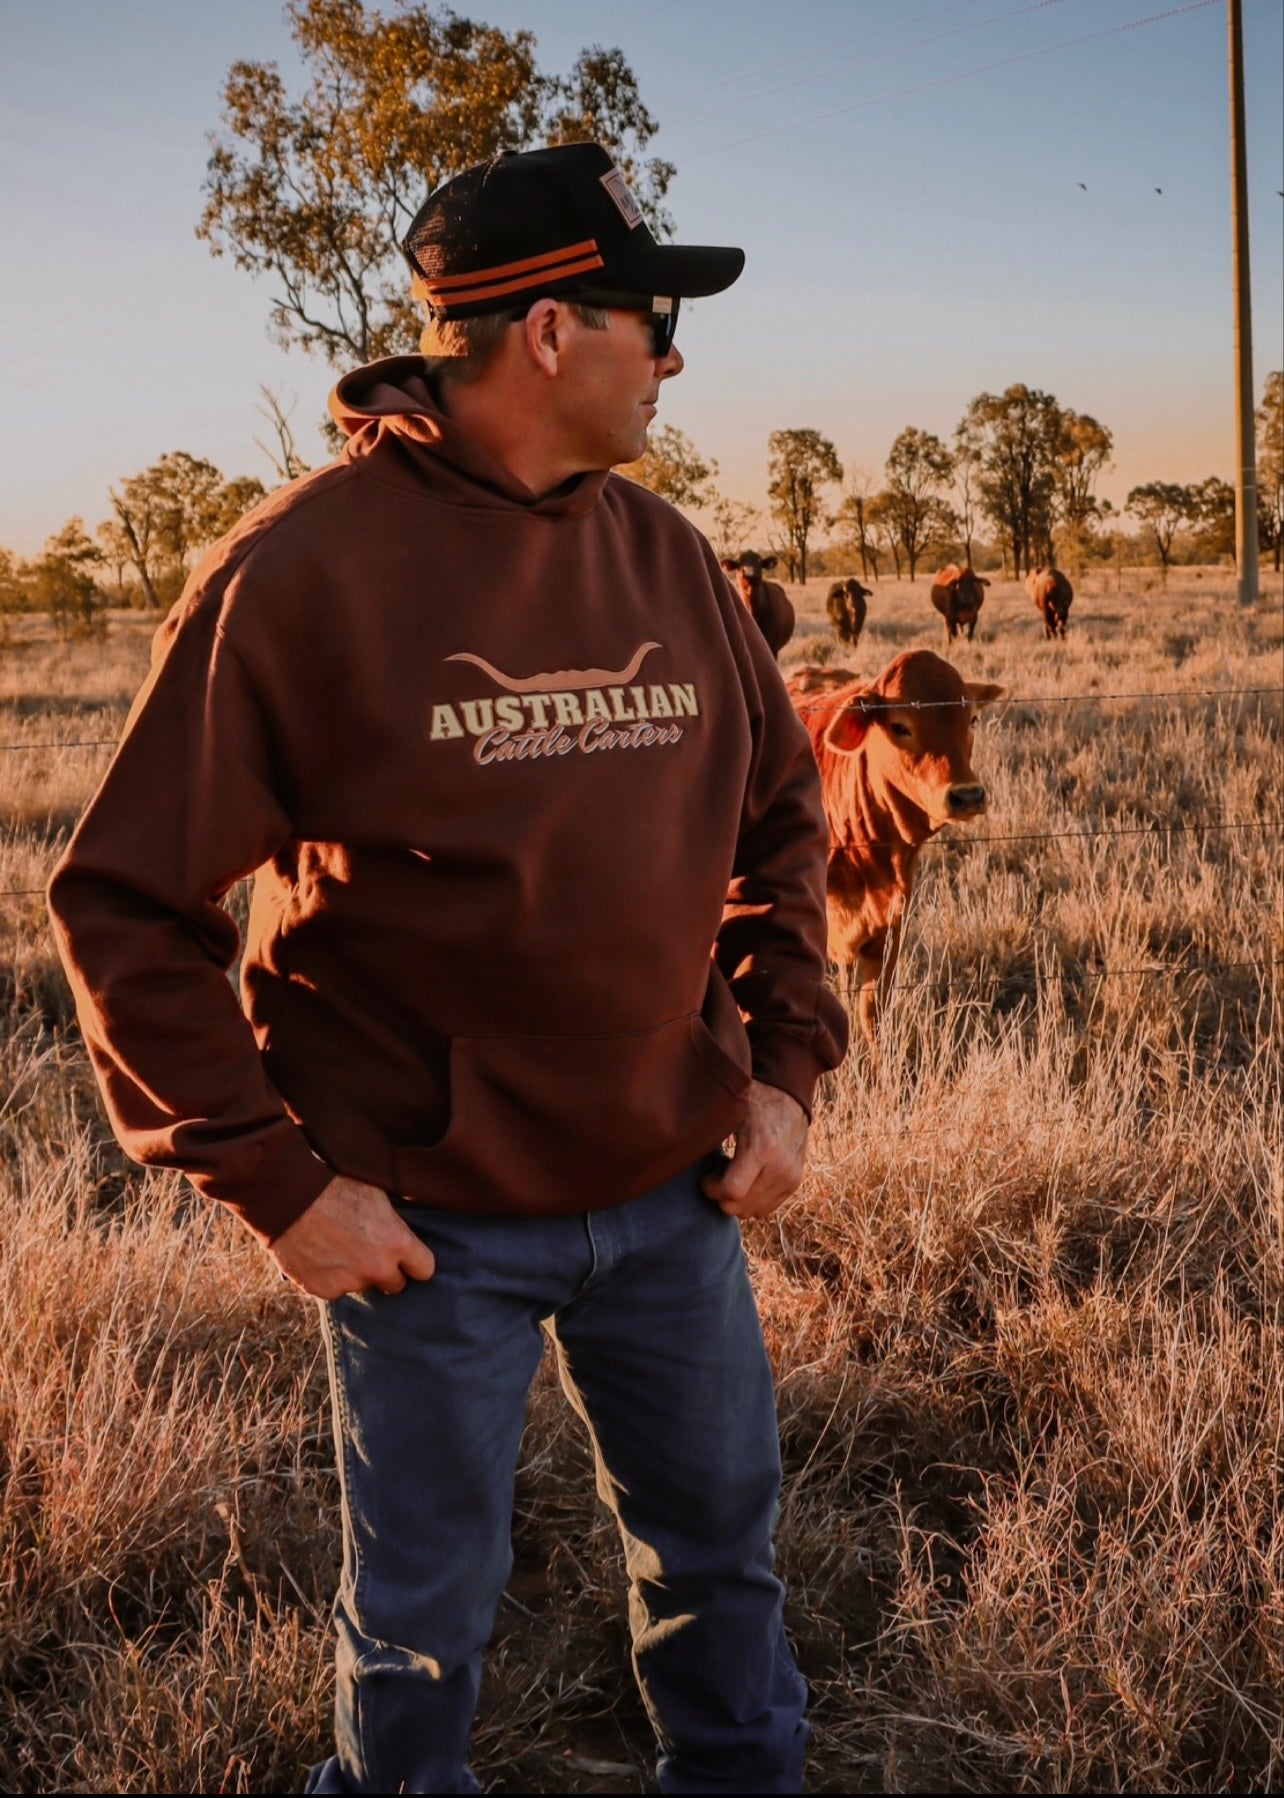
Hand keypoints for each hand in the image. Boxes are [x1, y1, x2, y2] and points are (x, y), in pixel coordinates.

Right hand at [269, 1175, 435, 1298]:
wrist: (288, 1195)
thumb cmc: (335, 1184)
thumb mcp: (377, 1194)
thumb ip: (395, 1222)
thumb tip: (406, 1229)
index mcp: (397, 1242)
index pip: (425, 1269)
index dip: (415, 1262)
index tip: (407, 1257)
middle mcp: (376, 1268)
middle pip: (396, 1284)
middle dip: (386, 1271)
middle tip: (369, 1251)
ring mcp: (349, 1282)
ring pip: (361, 1285)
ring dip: (355, 1273)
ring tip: (337, 1246)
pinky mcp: (322, 1290)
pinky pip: (334, 1290)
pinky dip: (329, 1277)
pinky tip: (319, 1254)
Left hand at [701, 1080, 808, 1218]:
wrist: (791, 1098)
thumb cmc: (755, 1102)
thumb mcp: (731, 1110)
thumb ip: (709, 1130)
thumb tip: (679, 1144)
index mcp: (762, 1148)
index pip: (732, 1191)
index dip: (712, 1189)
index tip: (706, 1175)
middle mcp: (780, 1168)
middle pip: (740, 1206)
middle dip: (721, 1196)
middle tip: (718, 1171)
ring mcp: (790, 1178)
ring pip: (753, 1211)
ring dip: (736, 1199)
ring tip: (733, 1172)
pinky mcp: (794, 1183)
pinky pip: (766, 1208)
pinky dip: (750, 1200)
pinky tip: (746, 1177)